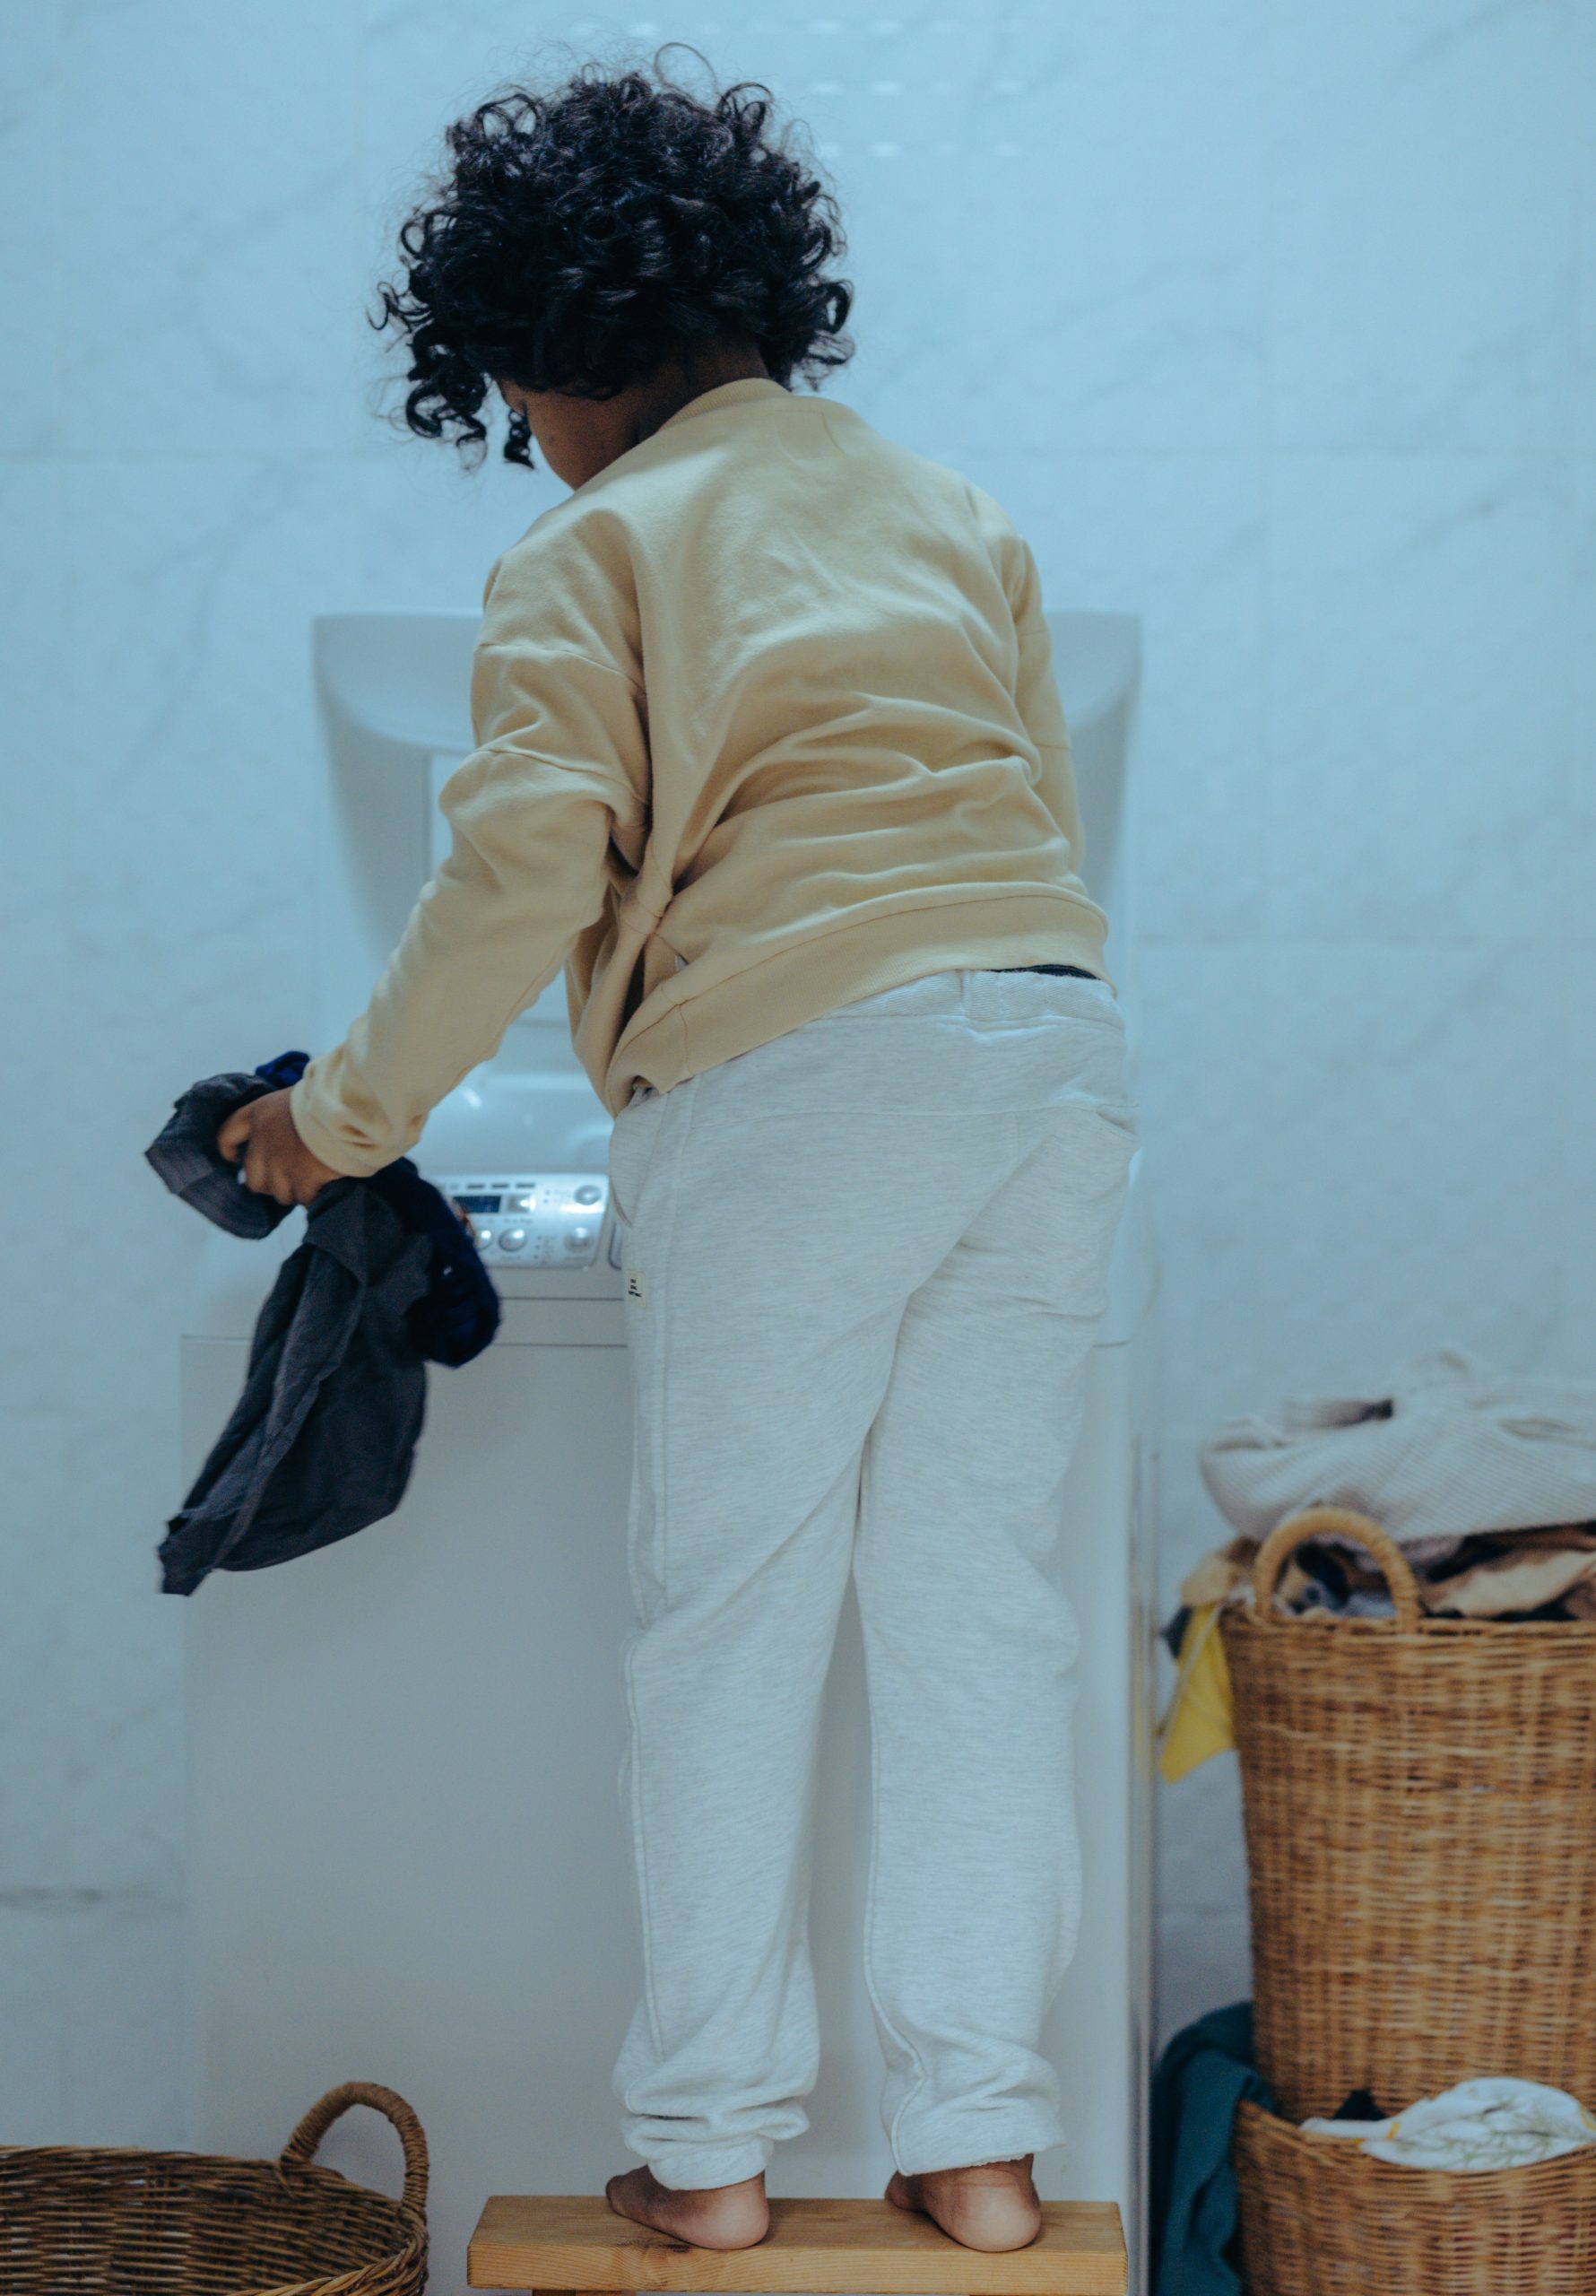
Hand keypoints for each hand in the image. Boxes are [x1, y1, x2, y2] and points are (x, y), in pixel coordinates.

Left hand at [217, 1086, 344, 1207]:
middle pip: (254, 1179)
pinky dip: (314, 1196)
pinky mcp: (304, 1180)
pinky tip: (326, 1186)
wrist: (353, 1106)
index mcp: (260, 1114)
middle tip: (291, 1176)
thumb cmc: (330, 1096)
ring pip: (280, 1194)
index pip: (227, 1134)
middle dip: (270, 1182)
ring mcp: (282, 1164)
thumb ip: (284, 1118)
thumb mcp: (298, 1097)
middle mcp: (264, 1141)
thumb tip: (286, 1140)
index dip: (228, 1150)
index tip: (233, 1158)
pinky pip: (304, 1199)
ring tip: (314, 1179)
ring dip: (295, 1191)